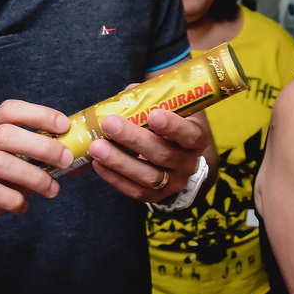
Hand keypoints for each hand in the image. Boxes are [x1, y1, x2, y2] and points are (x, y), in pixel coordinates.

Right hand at [0, 101, 72, 250]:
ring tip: (52, 190)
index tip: (64, 125)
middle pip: (6, 135)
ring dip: (34, 176)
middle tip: (66, 159)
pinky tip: (23, 206)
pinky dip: (14, 199)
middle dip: (42, 146)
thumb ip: (33, 155)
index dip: (38, 113)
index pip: (8, 110)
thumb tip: (71, 149)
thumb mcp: (12, 165)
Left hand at [88, 108, 211, 202]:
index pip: (190, 135)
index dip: (173, 126)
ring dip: (119, 161)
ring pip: (148, 177)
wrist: (177, 157)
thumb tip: (123, 97)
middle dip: (133, 139)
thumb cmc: (169, 125)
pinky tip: (97, 163)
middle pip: (163, 155)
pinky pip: (134, 191)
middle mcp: (188, 163)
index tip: (153, 115)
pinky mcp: (155, 196)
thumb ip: (149, 100)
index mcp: (197, 138)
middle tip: (109, 124)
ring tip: (96, 147)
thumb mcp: (169, 108)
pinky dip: (114, 177)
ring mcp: (172, 183)